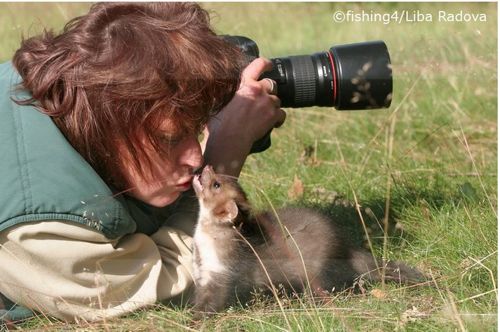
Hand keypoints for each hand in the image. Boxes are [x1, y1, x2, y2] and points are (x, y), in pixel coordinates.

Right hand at [203, 57, 286, 175]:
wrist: (229, 139)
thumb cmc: (219, 123)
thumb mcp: (219, 102)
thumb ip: (227, 94)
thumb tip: (223, 92)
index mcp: (245, 84)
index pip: (258, 65)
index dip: (266, 63)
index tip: (269, 65)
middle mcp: (258, 90)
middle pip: (270, 84)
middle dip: (267, 91)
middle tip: (260, 101)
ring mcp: (267, 103)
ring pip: (277, 100)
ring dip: (272, 105)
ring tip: (262, 115)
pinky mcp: (273, 116)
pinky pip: (282, 114)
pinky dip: (278, 119)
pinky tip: (272, 124)